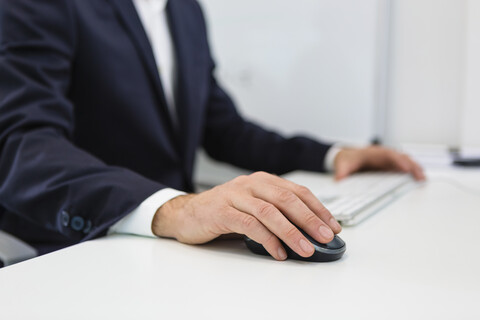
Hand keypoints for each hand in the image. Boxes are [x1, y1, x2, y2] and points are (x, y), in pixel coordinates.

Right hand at [152, 172, 341, 260]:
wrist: (186, 213)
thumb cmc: (224, 211)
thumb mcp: (253, 207)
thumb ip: (276, 213)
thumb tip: (308, 233)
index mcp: (262, 180)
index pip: (297, 191)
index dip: (318, 208)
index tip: (333, 225)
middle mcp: (250, 184)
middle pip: (286, 199)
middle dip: (310, 219)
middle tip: (326, 237)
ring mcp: (235, 196)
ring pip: (269, 212)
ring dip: (291, 232)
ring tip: (307, 249)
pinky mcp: (222, 211)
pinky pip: (249, 225)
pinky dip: (267, 240)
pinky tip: (278, 252)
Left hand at [334, 145, 425, 180]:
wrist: (345, 157)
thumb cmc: (346, 159)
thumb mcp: (342, 165)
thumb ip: (341, 172)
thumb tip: (339, 179)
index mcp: (372, 153)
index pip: (387, 154)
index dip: (397, 160)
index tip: (405, 167)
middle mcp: (382, 154)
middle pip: (400, 156)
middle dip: (411, 165)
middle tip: (420, 176)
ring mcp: (387, 159)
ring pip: (404, 160)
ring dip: (414, 168)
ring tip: (423, 178)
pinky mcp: (389, 165)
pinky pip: (403, 166)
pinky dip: (411, 170)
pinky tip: (419, 178)